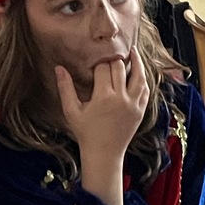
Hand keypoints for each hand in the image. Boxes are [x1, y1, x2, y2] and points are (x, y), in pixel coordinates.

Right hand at [56, 57, 149, 204]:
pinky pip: (145, 90)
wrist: (104, 154)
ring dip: (136, 62)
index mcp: (103, 97)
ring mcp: (133, 104)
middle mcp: (121, 98)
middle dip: (116, 58)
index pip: (103, 68)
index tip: (97, 55)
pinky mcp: (140, 111)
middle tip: (113, 50)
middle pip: (120, 68)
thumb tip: (59, 67)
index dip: (100, 60)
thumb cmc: (85, 133)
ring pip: (139, 76)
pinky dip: (143, 79)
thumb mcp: (71, 111)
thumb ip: (65, 88)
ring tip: (133, 51)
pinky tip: (139, 71)